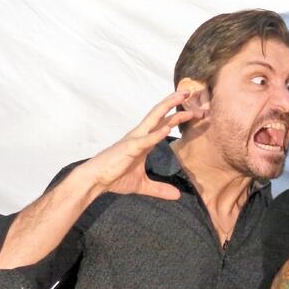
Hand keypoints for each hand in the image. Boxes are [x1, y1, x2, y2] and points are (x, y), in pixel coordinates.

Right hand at [79, 91, 197, 199]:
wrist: (95, 180)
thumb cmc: (114, 177)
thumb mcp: (143, 185)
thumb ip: (160, 189)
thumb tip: (177, 196)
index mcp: (143, 141)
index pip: (163, 124)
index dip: (177, 117)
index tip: (193, 112)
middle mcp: (139, 135)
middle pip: (159, 115)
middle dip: (174, 103)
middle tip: (190, 92)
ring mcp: (134, 140)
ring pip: (153, 119)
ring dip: (168, 107)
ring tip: (181, 98)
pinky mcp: (128, 148)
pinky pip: (145, 139)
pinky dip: (156, 134)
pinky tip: (168, 128)